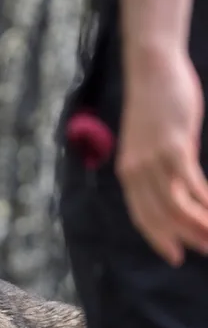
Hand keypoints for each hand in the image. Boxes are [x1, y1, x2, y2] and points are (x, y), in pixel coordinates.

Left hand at [116, 47, 207, 265]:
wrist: (152, 71)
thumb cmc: (153, 106)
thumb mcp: (148, 143)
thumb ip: (157, 166)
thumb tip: (177, 185)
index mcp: (128, 172)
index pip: (141, 215)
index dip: (158, 238)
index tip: (175, 255)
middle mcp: (136, 172)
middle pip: (160, 217)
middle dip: (184, 238)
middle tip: (207, 251)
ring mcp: (153, 161)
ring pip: (176, 207)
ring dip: (200, 227)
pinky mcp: (173, 149)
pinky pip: (192, 186)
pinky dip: (207, 203)